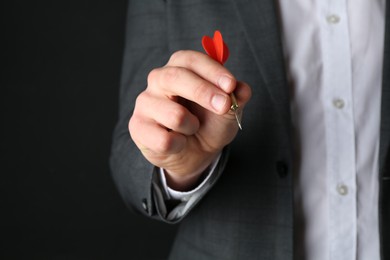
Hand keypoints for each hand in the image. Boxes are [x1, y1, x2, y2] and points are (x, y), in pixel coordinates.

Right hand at [129, 50, 251, 189]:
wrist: (194, 153)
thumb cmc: (208, 124)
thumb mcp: (227, 111)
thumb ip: (236, 98)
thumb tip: (242, 89)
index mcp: (179, 67)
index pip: (191, 60)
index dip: (212, 71)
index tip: (231, 85)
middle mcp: (158, 79)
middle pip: (175, 77)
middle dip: (203, 92)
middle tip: (225, 106)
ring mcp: (145, 103)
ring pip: (174, 115)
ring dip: (193, 127)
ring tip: (192, 128)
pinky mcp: (137, 126)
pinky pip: (164, 139)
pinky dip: (180, 145)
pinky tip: (178, 142)